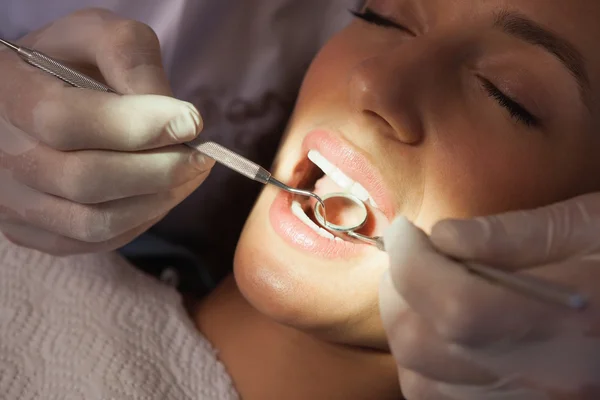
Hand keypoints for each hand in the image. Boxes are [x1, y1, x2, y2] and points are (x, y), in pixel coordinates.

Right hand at [0, 8, 213, 254]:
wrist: (43, 96)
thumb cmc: (74, 63)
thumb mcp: (98, 35)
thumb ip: (129, 57)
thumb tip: (174, 117)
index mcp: (6, 93)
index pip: (64, 121)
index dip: (135, 127)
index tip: (191, 122)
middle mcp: (1, 153)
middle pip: (84, 180)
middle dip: (159, 170)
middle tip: (201, 155)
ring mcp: (12, 200)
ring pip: (95, 222)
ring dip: (158, 200)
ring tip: (190, 173)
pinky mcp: (33, 230)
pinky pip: (96, 242)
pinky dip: (142, 220)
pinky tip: (163, 193)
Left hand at [379, 193, 599, 399]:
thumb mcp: (596, 227)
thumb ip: (518, 233)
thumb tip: (444, 236)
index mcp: (576, 322)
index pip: (456, 305)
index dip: (412, 263)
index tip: (407, 232)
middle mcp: (553, 378)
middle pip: (427, 346)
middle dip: (398, 292)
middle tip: (408, 256)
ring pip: (422, 382)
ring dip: (405, 329)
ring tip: (419, 289)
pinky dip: (422, 365)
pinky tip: (438, 330)